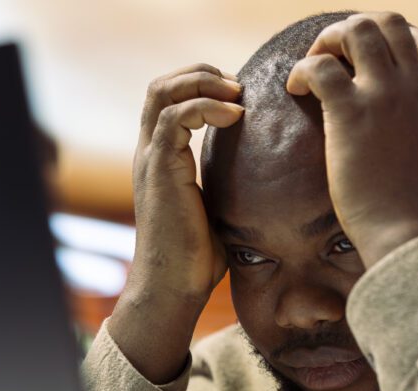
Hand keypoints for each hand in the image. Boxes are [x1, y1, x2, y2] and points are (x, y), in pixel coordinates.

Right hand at [109, 64, 243, 382]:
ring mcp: (151, 159)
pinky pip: (176, 118)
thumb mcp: (217, 212)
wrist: (173, 288)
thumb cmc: (196, 259)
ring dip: (203, 83)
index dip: (200, 86)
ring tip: (237, 94)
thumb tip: (267, 183)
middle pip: (160, 86)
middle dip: (200, 74)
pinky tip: (236, 117)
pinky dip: (207, 107)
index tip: (237, 96)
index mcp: (160, 159)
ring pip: (163, 92)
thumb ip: (227, 188)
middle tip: (236, 86)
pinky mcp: (160, 169)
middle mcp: (150, 153)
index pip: (168, 101)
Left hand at [286, 12, 417, 267]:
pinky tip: (296, 91)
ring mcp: (383, 98)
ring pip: (356, 31)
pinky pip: (320, 68)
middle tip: (338, 58)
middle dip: (360, 30)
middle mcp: (415, 90)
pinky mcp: (350, 114)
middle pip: (391, 23)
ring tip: (313, 66)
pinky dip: (303, 70)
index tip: (378, 64)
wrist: (411, 238)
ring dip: (329, 40)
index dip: (402, 41)